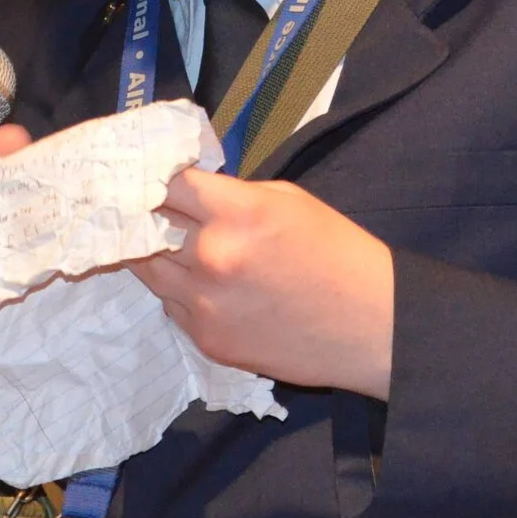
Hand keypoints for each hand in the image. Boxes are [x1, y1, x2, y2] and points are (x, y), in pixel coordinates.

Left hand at [131, 168, 394, 398]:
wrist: (372, 326)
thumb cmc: (338, 252)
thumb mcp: (289, 200)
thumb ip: (233, 197)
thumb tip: (191, 198)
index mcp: (237, 212)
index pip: (166, 184)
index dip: (154, 178)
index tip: (151, 178)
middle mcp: (211, 257)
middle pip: (144, 226)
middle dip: (147, 215)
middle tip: (147, 210)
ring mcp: (204, 303)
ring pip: (149, 269)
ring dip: (155, 254)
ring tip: (169, 247)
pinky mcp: (206, 340)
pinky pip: (173, 306)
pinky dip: (181, 293)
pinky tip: (207, 287)